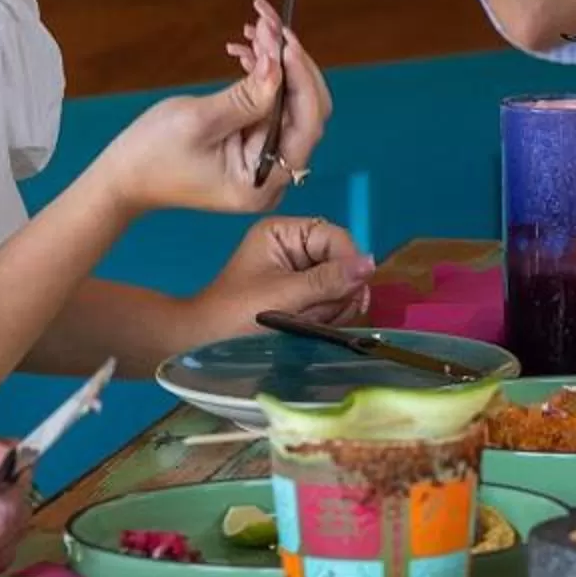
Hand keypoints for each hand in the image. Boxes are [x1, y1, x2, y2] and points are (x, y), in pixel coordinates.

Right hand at [98, 0, 329, 216]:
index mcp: (265, 179)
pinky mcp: (252, 142)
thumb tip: (280, 65)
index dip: (301, 79)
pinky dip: (260, 75)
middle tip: (272, 26)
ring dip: (273, 62)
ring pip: (286, 100)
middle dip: (289, 63)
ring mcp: (265, 157)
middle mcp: (276, 172)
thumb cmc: (153, 154)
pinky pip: (268, 103)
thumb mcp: (199, 121)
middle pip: (303, 109)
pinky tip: (244, 51)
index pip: (307, 123)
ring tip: (254, 28)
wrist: (124, 176)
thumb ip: (247, 96)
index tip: (286, 43)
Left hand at [194, 216, 374, 330]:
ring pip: (342, 285)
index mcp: (284, 233)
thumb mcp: (284, 296)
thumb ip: (329, 280)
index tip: (347, 294)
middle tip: (313, 314)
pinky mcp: (303, 294)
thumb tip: (371, 263)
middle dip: (336, 292)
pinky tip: (308, 326)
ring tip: (305, 322)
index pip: (336, 238)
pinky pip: (333, 300)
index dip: (348, 264)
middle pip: (343, 262)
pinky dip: (327, 316)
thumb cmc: (236, 315)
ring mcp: (300, 272)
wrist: (204, 344)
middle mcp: (295, 246)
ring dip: (332, 308)